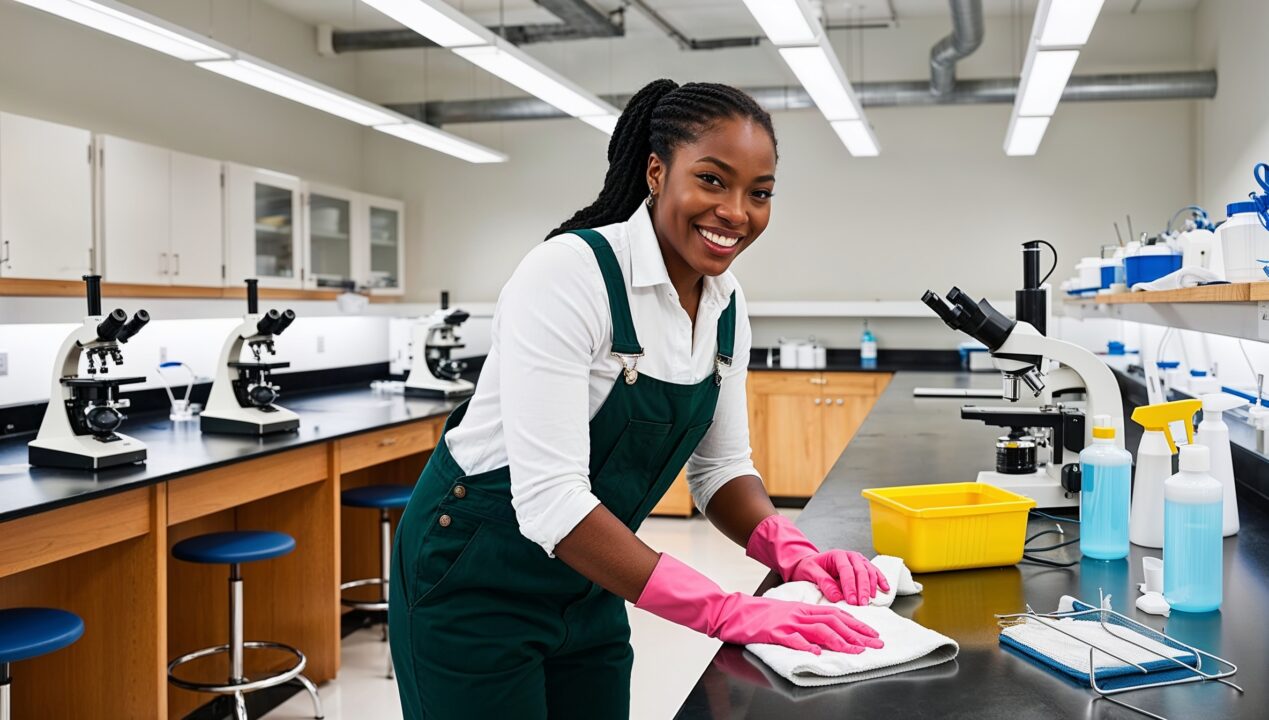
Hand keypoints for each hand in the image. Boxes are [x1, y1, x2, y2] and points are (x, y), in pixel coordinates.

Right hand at [709, 592, 883, 654]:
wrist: (733, 610)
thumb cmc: (759, 614)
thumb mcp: (787, 613)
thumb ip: (806, 620)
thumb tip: (827, 632)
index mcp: (803, 609)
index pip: (836, 614)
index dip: (857, 624)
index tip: (872, 634)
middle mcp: (799, 614)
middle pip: (833, 621)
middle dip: (857, 633)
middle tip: (875, 644)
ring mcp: (787, 622)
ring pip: (818, 630)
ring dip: (839, 641)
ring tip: (855, 650)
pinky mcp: (773, 632)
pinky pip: (792, 639)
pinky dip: (806, 646)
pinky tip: (817, 653)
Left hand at [745, 514, 888, 604]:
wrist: (810, 563)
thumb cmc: (810, 567)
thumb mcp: (811, 573)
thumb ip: (824, 583)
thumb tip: (837, 597)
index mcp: (837, 555)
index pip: (846, 571)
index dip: (850, 587)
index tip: (852, 601)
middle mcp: (850, 556)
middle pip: (861, 572)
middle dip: (862, 589)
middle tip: (862, 604)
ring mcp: (858, 560)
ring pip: (870, 572)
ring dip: (872, 587)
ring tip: (871, 600)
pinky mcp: (863, 566)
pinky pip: (874, 572)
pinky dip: (881, 580)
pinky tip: (885, 589)